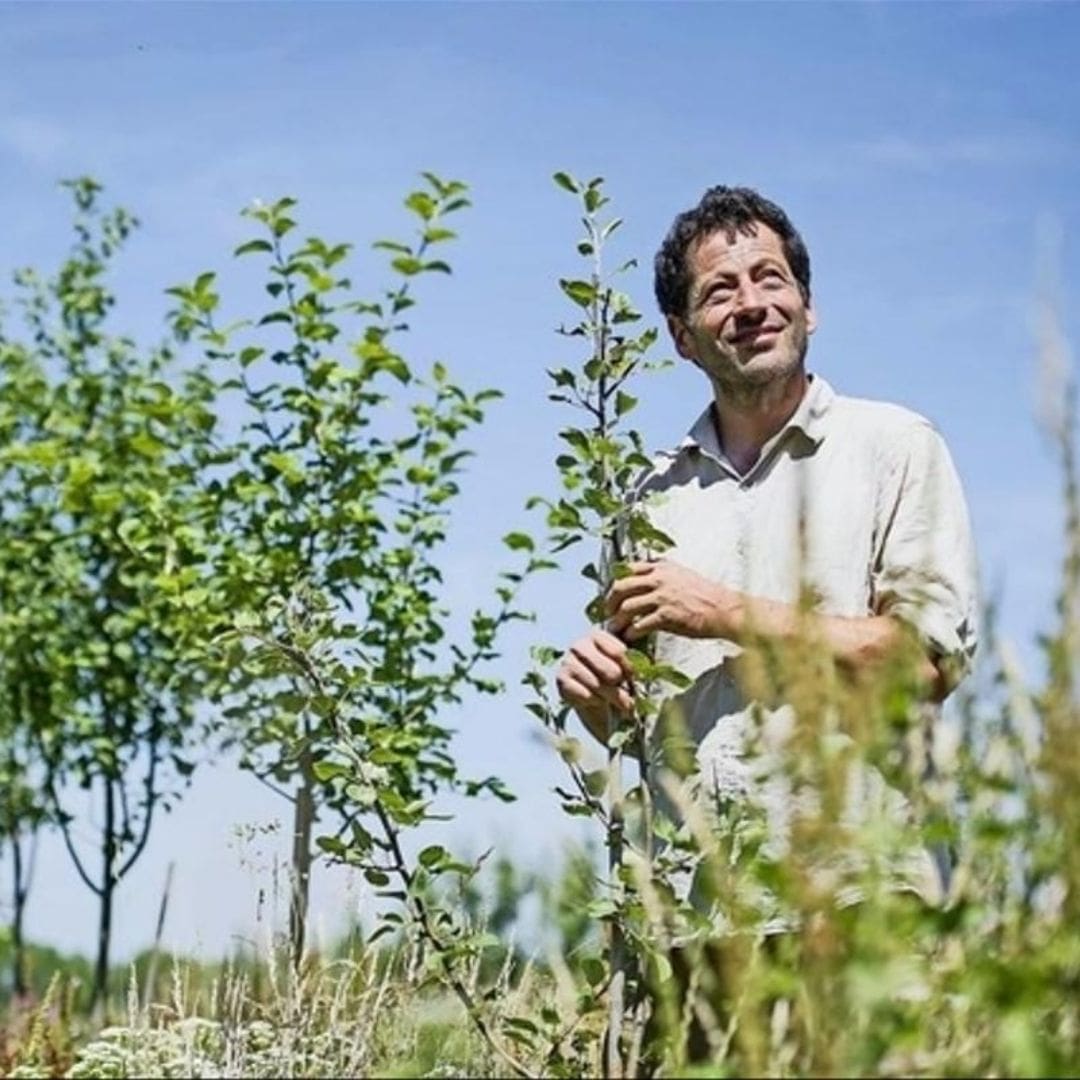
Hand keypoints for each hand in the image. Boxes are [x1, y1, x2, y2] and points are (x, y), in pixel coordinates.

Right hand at [555, 627, 634, 715]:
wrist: (595, 700)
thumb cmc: (612, 679)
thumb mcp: (624, 666)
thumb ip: (632, 662)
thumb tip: (643, 667)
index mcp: (597, 635)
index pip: (619, 652)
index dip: (629, 669)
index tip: (631, 677)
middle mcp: (579, 645)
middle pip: (610, 672)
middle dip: (620, 687)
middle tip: (624, 693)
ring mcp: (567, 662)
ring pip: (598, 685)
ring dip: (610, 698)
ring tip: (614, 700)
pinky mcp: (561, 680)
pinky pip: (586, 695)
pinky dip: (595, 701)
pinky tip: (596, 700)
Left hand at [605, 559, 738, 641]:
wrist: (725, 610)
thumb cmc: (706, 595)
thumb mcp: (682, 575)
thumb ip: (663, 574)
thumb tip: (645, 579)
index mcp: (662, 567)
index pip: (628, 569)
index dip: (617, 583)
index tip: (613, 594)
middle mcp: (659, 578)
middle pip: (621, 586)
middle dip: (610, 601)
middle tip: (608, 612)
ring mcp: (662, 597)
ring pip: (627, 607)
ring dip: (617, 620)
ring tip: (614, 628)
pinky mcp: (667, 616)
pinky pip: (640, 624)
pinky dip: (631, 632)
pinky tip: (629, 637)